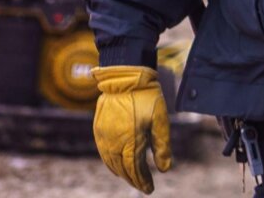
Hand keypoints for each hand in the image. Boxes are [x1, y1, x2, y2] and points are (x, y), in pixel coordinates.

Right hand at [93, 65, 171, 193]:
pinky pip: (103, 153)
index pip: (136, 169)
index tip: (150, 189)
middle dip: (133, 180)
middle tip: (143, 187)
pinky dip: (111, 163)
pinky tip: (117, 166)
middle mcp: (114, 142)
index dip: (143, 181)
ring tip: (132, 179)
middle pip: (123, 169)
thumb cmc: (147, 97)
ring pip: (111, 163)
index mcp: (131, 141)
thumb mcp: (160, 120)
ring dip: (122, 173)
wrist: (125, 76)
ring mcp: (104, 136)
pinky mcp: (98, 129)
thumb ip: (162, 146)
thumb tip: (164, 170)